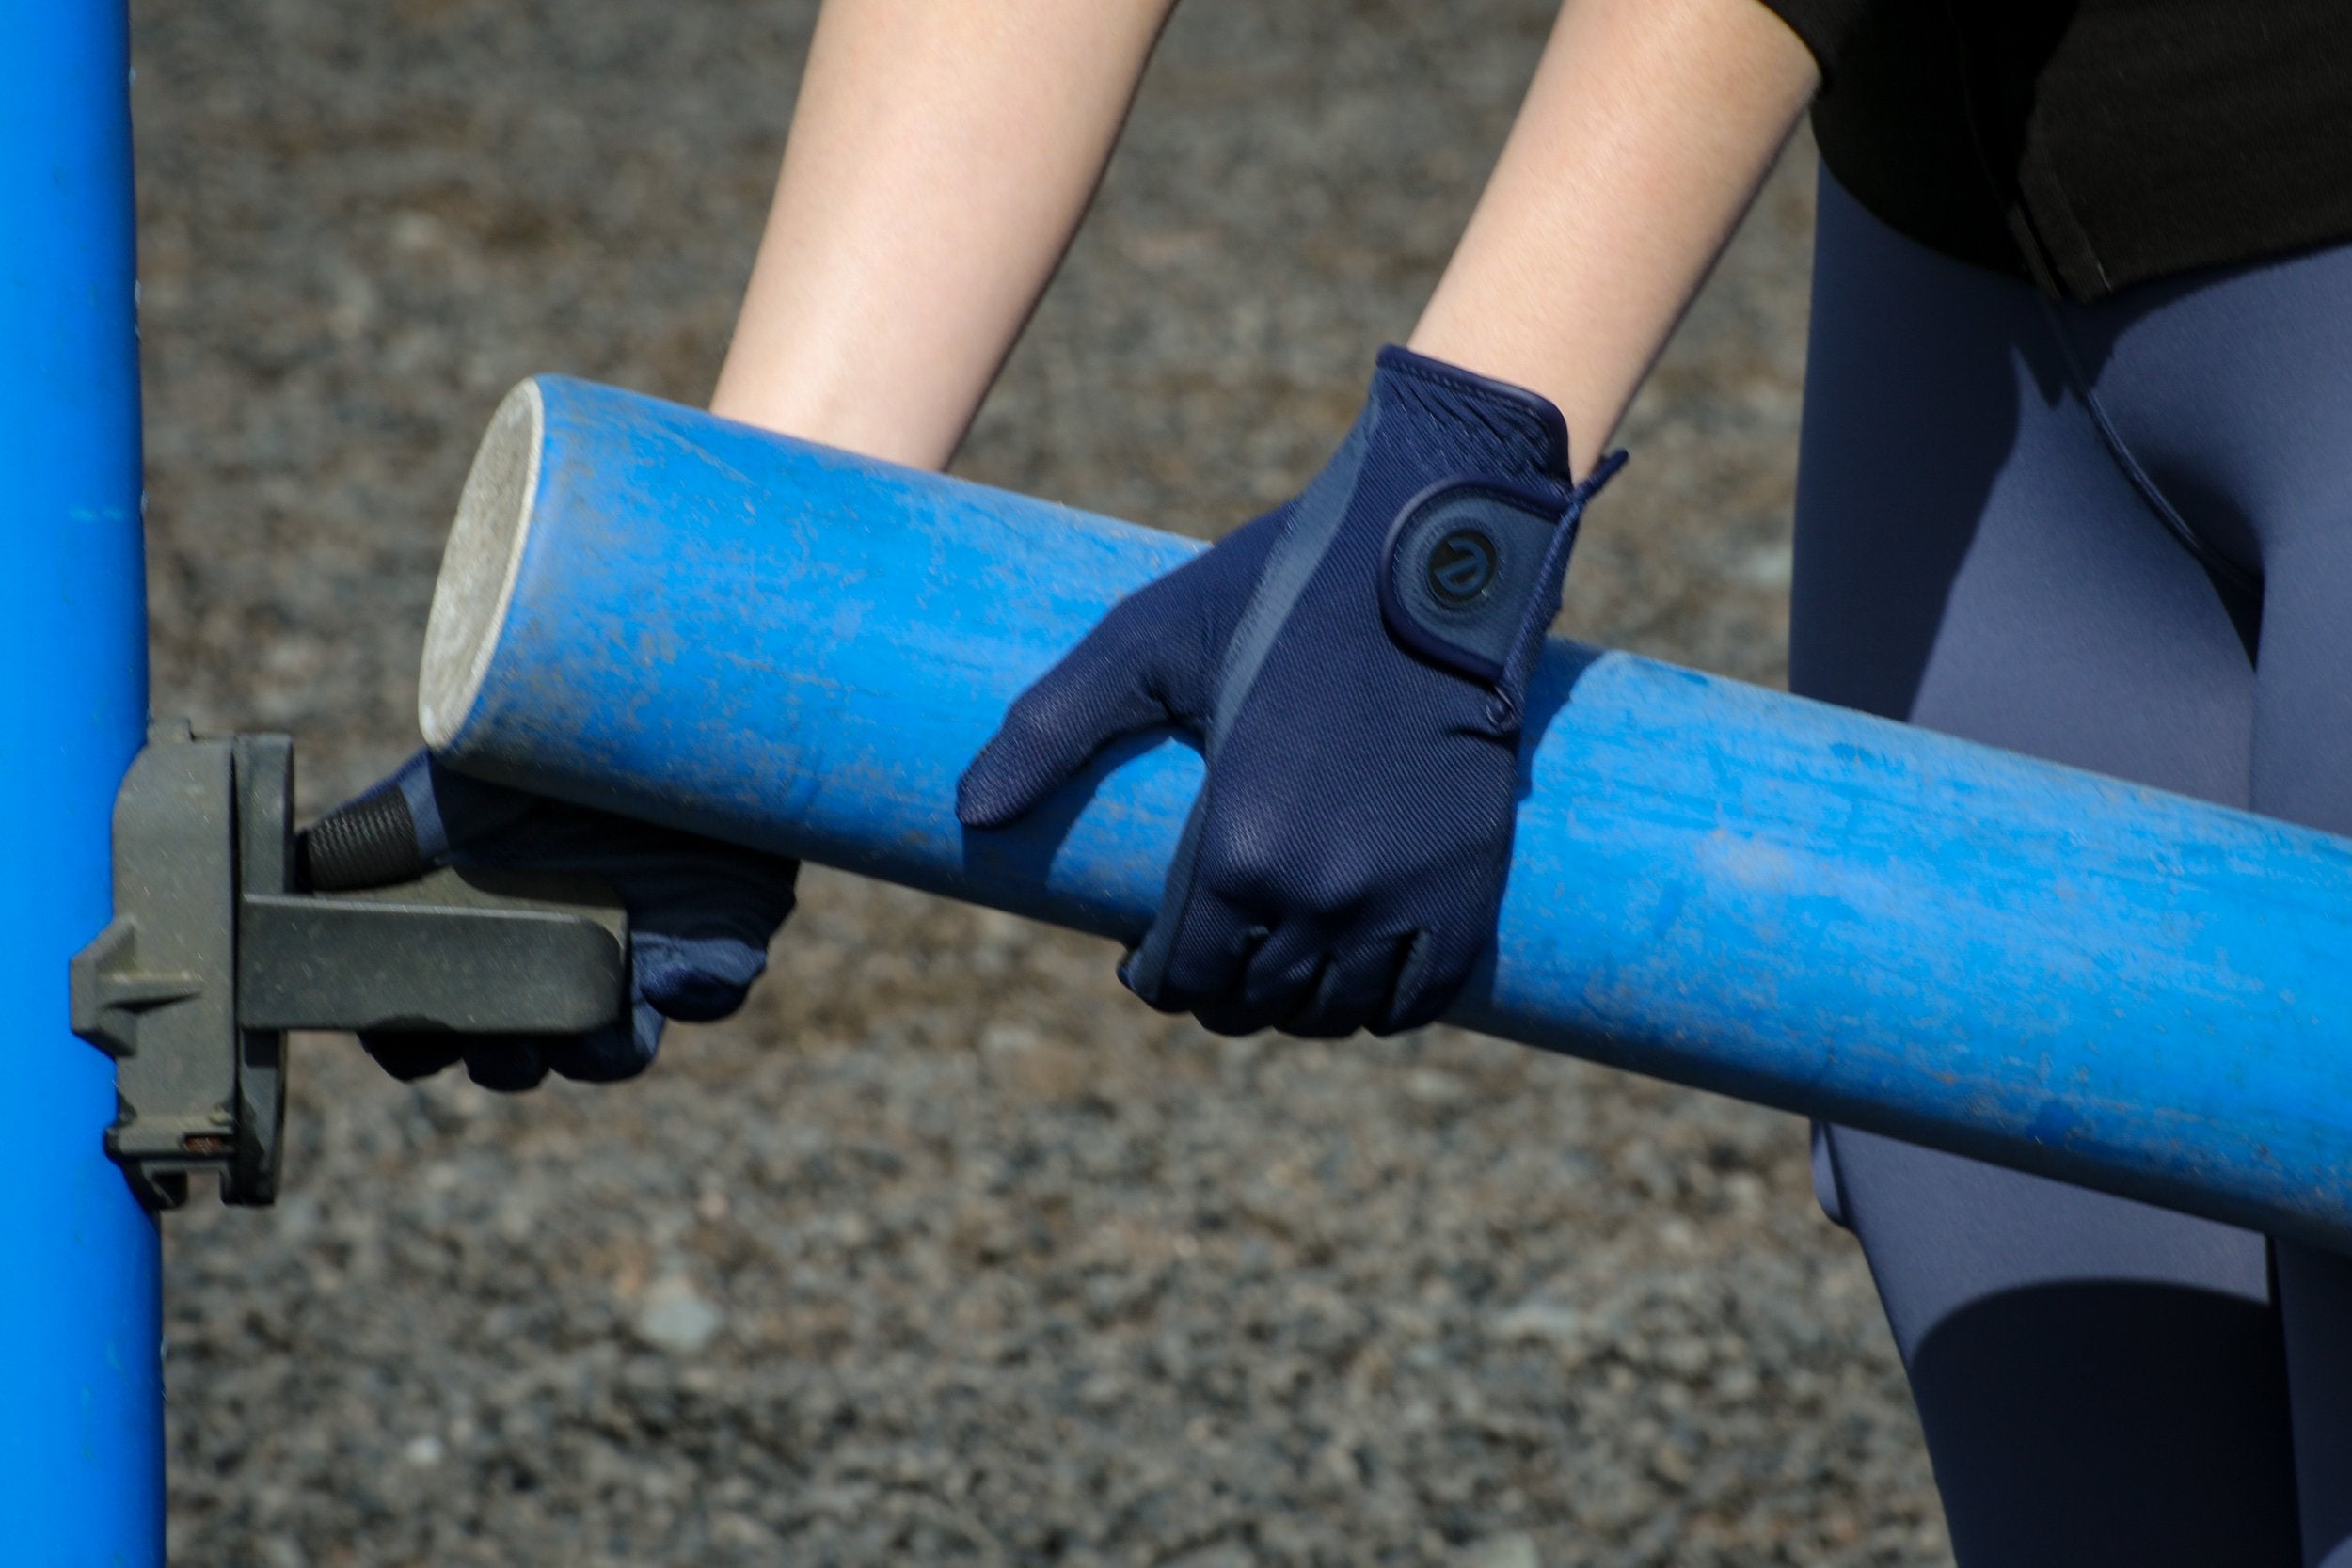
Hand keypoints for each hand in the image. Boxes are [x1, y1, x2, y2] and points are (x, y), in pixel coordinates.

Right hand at [300, 751, 798, 1089]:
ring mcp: (639, 960)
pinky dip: (697, 988)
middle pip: (520, 1052)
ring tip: (587, 1030)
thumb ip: (389, 827)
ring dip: (597, 1051)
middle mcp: (557, 956)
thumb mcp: (463, 773)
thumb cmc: (555, 741)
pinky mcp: (714, 941)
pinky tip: (678, 971)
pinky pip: (709, 990)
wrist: (686, 708)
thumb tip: (301, 869)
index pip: (433, 1017)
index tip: (407, 1038)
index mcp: (484, 929)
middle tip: (504, 1048)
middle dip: (506, 1061)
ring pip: (614, 1049)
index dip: (413, 1040)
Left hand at [958, 346, 1621, 1036]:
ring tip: (1273, 966)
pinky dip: (1380, 1006)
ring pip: (1333, 1013)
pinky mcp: (1470, 888)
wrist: (1438, 557)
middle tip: (1205, 956)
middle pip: (1255, 1005)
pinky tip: (1353, 980)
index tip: (1147, 957)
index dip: (1156, 979)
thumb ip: (1050, 727)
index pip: (1183, 979)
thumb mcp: (1146, 642)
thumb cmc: (1283, 589)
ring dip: (1295, 1006)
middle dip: (1219, 995)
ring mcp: (1405, 900)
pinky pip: (1419, 999)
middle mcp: (1324, 895)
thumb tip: (971, 813)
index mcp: (1239, 849)